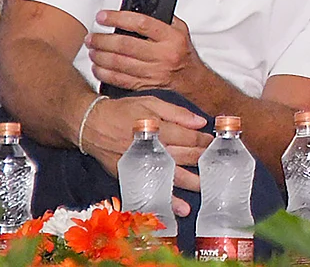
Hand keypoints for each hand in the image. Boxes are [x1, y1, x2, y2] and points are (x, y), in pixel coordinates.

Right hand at [78, 95, 211, 214]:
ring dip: (192, 182)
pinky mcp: (131, 176)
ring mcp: (141, 164)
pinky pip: (152, 189)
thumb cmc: (121, 111)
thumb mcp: (149, 102)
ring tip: (208, 188)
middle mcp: (151, 148)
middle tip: (219, 165)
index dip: (204, 141)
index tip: (215, 143)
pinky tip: (180, 208)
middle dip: (203, 160)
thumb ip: (176, 112)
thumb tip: (200, 122)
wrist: (90, 124)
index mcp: (157, 128)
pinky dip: (167, 200)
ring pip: (172, 175)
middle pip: (183, 156)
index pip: (188, 137)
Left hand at [87, 12, 204, 96]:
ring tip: (92, 49)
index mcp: (172, 38)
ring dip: (100, 56)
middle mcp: (163, 55)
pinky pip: (119, 80)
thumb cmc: (182, 54)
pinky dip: (104, 73)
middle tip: (91, 36)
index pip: (141, 23)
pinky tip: (97, 67)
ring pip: (119, 63)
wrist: (192, 82)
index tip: (103, 16)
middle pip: (125, 45)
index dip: (118, 18)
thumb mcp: (180, 30)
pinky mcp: (146, 86)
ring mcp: (154, 72)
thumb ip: (162, 18)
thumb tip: (138, 7)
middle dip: (103, 40)